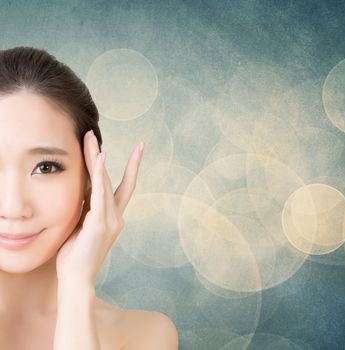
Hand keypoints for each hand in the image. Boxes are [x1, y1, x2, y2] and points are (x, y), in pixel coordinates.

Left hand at [56, 130, 143, 285]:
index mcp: (114, 217)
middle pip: (114, 179)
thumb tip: (85, 186)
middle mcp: (117, 216)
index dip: (129, 167)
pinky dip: (100, 175)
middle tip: (95, 134)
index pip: (122, 187)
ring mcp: (111, 220)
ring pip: (105, 182)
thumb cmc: (77, 253)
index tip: (135, 150)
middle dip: (104, 155)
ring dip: (96, 158)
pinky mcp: (101, 223)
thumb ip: (88, 206)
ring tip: (90, 138)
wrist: (77, 278)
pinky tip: (99, 158)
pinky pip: (100, 194)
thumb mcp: (83, 224)